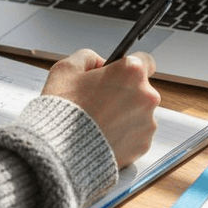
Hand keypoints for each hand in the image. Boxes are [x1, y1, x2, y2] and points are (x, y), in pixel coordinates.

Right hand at [41, 50, 160, 167]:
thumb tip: (101, 63)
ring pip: (139, 113)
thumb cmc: (63, 108)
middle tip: (99, 103)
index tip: (120, 76)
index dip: (129, 69)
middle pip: (141, 90)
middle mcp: (146, 95)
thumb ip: (88, 57)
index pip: (146, 61)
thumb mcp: (66, 68)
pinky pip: (136, 135)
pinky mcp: (144, 144)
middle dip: (124, 94)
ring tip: (99, 123)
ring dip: (124, 116)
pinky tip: (104, 136)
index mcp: (131, 72)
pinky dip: (124, 135)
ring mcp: (147, 121)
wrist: (60, 149)